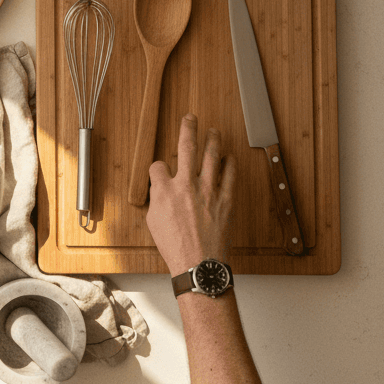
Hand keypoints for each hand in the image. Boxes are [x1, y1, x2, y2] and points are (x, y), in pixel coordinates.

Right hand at [146, 114, 235, 274]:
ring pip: (211, 157)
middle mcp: (186, 186)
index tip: (160, 171)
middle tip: (190, 118)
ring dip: (212, 141)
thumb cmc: (175, 248)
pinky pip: (229, 176)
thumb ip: (156, 200)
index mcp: (164, 191)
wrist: (199, 264)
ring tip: (213, 131)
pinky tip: (230, 158)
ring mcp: (207, 192)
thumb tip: (159, 192)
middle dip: (188, 129)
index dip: (157, 168)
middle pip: (186, 148)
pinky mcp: (225, 201)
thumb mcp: (153, 223)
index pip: (158, 166)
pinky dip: (230, 164)